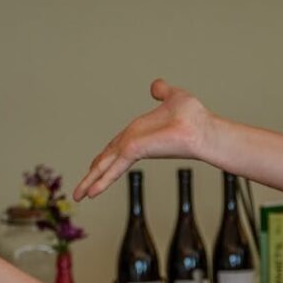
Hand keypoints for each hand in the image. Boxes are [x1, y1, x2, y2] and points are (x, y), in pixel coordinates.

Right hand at [74, 79, 214, 200]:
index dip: (102, 157)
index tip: (92, 167)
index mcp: (138, 133)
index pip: (115, 147)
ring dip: (91, 181)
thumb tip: (156, 86)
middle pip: (106, 161)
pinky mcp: (136, 151)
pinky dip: (102, 180)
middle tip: (78, 192)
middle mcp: (134, 143)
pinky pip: (114, 167)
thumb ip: (162, 92)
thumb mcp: (173, 97)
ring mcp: (134, 149)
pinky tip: (91, 192)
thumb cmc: (194, 117)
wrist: (203, 127)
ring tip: (79, 196)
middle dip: (91, 176)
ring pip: (106, 167)